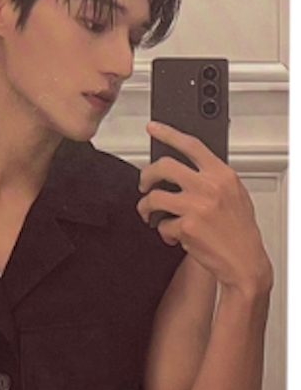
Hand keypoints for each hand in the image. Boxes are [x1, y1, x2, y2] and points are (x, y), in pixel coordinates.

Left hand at [137, 122, 272, 298]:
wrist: (244, 262)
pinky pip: (162, 225)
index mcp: (222, 175)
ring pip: (155, 197)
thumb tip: (188, 169)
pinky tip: (174, 236)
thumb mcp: (235, 195)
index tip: (153, 127)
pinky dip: (164, 232)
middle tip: (144, 183)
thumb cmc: (240, 231)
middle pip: (164, 166)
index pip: (191, 145)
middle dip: (147, 174)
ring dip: (146, 207)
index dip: (168, 133)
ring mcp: (196, 206)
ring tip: (149, 214)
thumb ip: (213, 179)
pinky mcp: (186, 227)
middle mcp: (209, 187)